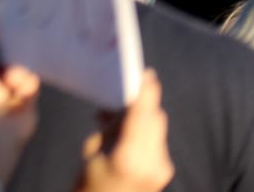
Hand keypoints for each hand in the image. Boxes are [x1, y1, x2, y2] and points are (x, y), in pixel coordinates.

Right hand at [82, 70, 172, 191]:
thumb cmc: (88, 185)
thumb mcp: (92, 150)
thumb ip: (113, 126)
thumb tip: (124, 105)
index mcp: (130, 156)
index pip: (144, 113)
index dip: (146, 89)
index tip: (145, 73)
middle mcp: (153, 161)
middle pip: (155, 117)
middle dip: (142, 103)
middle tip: (120, 95)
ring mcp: (162, 167)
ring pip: (157, 127)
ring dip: (142, 117)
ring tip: (114, 118)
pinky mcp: (165, 170)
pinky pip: (157, 140)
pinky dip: (144, 131)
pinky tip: (124, 134)